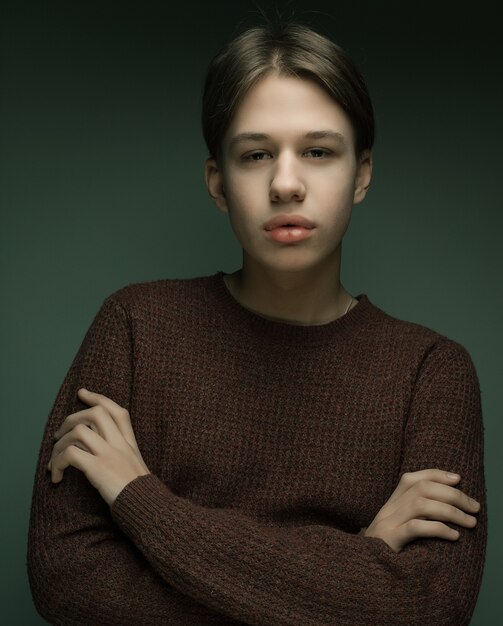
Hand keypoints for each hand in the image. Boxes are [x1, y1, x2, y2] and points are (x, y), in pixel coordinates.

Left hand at [47, 388, 149, 506]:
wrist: (146, 507)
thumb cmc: (138, 491)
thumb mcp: (134, 465)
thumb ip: (121, 451)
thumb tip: (96, 444)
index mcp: (129, 442)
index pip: (116, 410)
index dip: (97, 398)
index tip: (82, 393)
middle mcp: (120, 443)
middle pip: (95, 413)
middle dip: (71, 419)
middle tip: (58, 434)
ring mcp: (110, 454)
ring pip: (78, 432)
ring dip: (59, 445)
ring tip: (54, 461)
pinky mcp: (98, 468)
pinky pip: (70, 455)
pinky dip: (58, 463)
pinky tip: (57, 477)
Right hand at [361, 469, 479, 552]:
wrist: (360, 566)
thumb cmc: (386, 548)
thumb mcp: (397, 525)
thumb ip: (414, 513)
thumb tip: (448, 505)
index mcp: (391, 502)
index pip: (413, 478)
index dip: (436, 474)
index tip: (458, 479)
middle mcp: (389, 508)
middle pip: (422, 489)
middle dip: (453, 495)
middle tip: (474, 507)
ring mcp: (388, 523)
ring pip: (421, 505)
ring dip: (451, 511)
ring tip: (470, 522)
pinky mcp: (391, 540)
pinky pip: (416, 528)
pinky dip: (438, 528)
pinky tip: (454, 536)